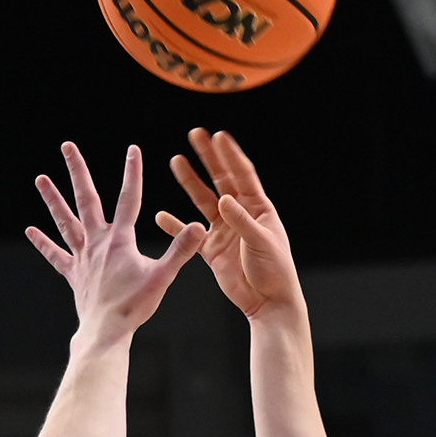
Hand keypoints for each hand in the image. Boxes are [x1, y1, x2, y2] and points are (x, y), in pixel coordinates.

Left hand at [28, 142, 205, 341]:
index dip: (133, 173)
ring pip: (65, 221)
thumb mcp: (162, 276)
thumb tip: (200, 226)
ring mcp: (82, 257)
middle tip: (67, 146)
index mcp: (120, 240)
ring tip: (40, 178)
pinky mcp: (74, 274)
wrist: (106, 331)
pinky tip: (31, 230)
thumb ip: (180, 249)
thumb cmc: (134, 306)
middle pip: (86, 199)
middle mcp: (97, 242)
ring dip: (53, 199)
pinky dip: (43, 243)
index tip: (133, 149)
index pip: (129, 199)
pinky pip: (55, 255)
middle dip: (78, 171)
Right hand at [157, 126, 304, 321]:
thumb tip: (223, 199)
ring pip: (203, 200)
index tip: (218, 136)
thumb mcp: (260, 242)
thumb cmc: (274, 271)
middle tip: (195, 134)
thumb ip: (241, 220)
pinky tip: (160, 216)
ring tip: (175, 160)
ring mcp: (224, 230)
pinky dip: (175, 226)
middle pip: (221, 180)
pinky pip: (189, 234)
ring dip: (189, 181)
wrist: (267, 302)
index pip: (243, 175)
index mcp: (258, 208)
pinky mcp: (211, 249)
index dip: (230, 155)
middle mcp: (240, 214)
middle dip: (208, 157)